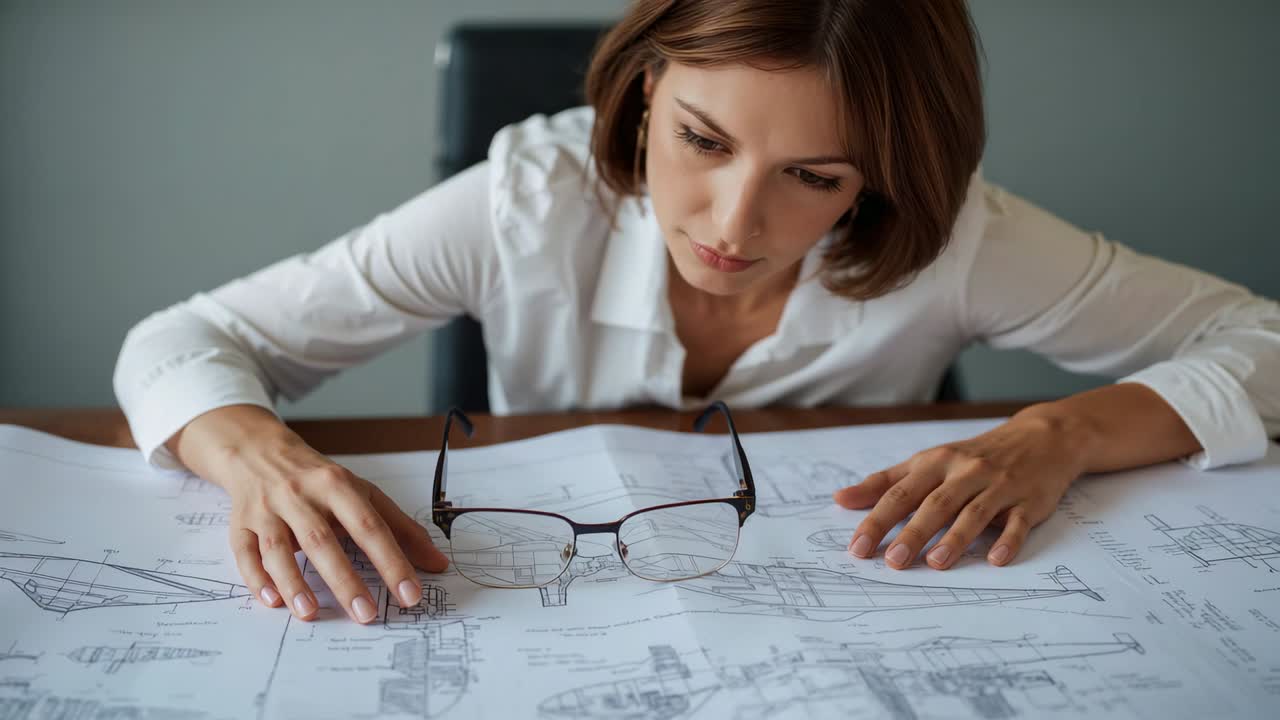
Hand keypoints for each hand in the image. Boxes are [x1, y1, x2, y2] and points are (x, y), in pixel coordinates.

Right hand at [169, 406, 448, 622]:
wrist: (260, 452)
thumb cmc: (321, 480)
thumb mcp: (364, 493)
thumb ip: (401, 528)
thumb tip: (438, 563)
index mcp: (337, 485)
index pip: (369, 525)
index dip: (391, 561)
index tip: (410, 594)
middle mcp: (300, 496)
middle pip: (323, 539)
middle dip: (344, 579)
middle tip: (366, 615)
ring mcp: (267, 510)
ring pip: (277, 548)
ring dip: (294, 582)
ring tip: (312, 613)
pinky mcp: (239, 524)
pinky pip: (244, 553)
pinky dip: (256, 578)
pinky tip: (272, 602)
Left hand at [832, 411, 1091, 569]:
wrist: (1041, 437)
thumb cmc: (973, 456)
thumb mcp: (927, 462)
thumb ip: (885, 483)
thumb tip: (840, 499)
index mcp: (936, 463)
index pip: (899, 493)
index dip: (877, 520)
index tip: (857, 548)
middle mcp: (965, 472)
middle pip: (934, 504)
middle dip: (912, 532)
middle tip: (892, 562)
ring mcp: (999, 485)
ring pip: (974, 513)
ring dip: (955, 538)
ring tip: (936, 563)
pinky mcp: (1029, 500)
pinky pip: (1018, 521)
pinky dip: (1008, 539)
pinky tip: (996, 559)